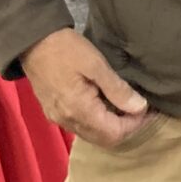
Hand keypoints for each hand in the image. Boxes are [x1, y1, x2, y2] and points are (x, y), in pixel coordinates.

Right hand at [21, 28, 150, 148]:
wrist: (33, 42)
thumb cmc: (66, 50)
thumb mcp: (96, 65)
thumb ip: (118, 89)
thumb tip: (140, 108)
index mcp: (79, 111)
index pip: (114, 133)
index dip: (135, 124)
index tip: (147, 109)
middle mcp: (67, 121)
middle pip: (104, 139)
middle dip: (125, 128)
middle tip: (140, 109)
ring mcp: (58, 119)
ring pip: (92, 135)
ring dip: (112, 126)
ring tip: (126, 106)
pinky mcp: (54, 113)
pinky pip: (81, 127)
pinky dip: (98, 122)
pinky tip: (107, 104)